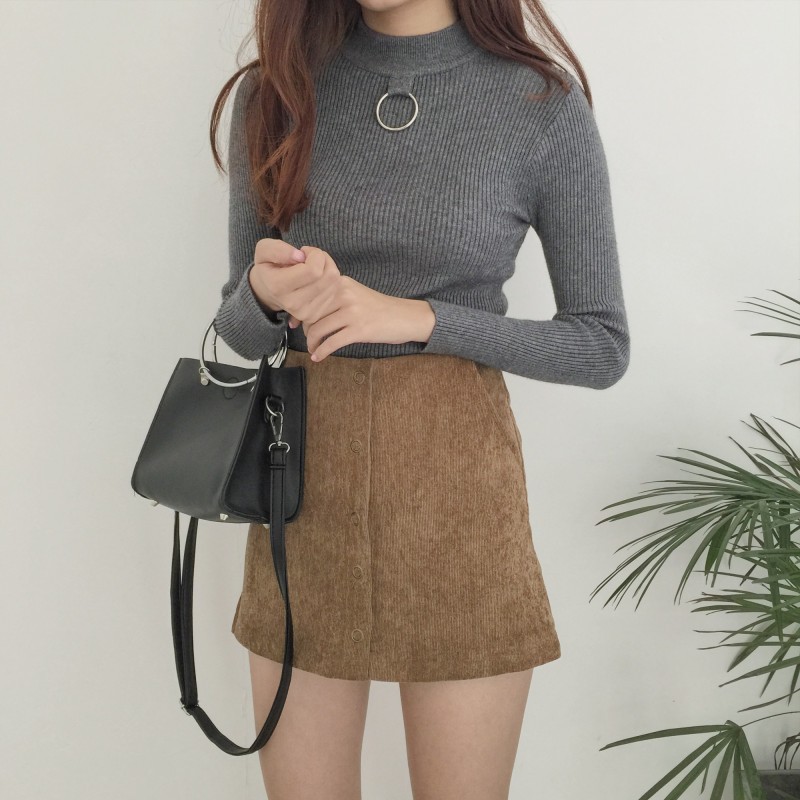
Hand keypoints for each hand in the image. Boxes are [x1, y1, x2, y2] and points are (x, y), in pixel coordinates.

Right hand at [248, 239, 335, 318]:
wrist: (267, 293)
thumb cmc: (268, 267)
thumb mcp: (264, 250)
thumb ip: (278, 249)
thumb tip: (300, 256)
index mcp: (279, 287)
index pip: (314, 269)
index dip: (314, 254)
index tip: (303, 252)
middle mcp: (294, 304)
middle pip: (329, 276)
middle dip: (323, 260)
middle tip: (310, 258)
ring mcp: (306, 313)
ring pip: (335, 282)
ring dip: (328, 268)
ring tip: (313, 267)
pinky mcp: (316, 315)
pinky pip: (336, 291)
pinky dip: (330, 280)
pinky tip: (316, 279)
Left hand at [295, 270, 436, 361]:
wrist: (405, 317)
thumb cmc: (379, 308)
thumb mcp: (355, 293)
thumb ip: (334, 298)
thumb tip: (307, 311)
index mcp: (341, 283)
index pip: (310, 298)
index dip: (299, 314)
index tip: (295, 324)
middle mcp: (344, 295)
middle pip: (311, 314)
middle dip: (306, 330)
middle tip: (309, 339)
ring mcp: (352, 312)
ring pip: (318, 329)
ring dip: (312, 343)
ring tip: (314, 349)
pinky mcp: (359, 330)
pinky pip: (331, 343)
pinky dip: (321, 352)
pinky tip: (319, 357)